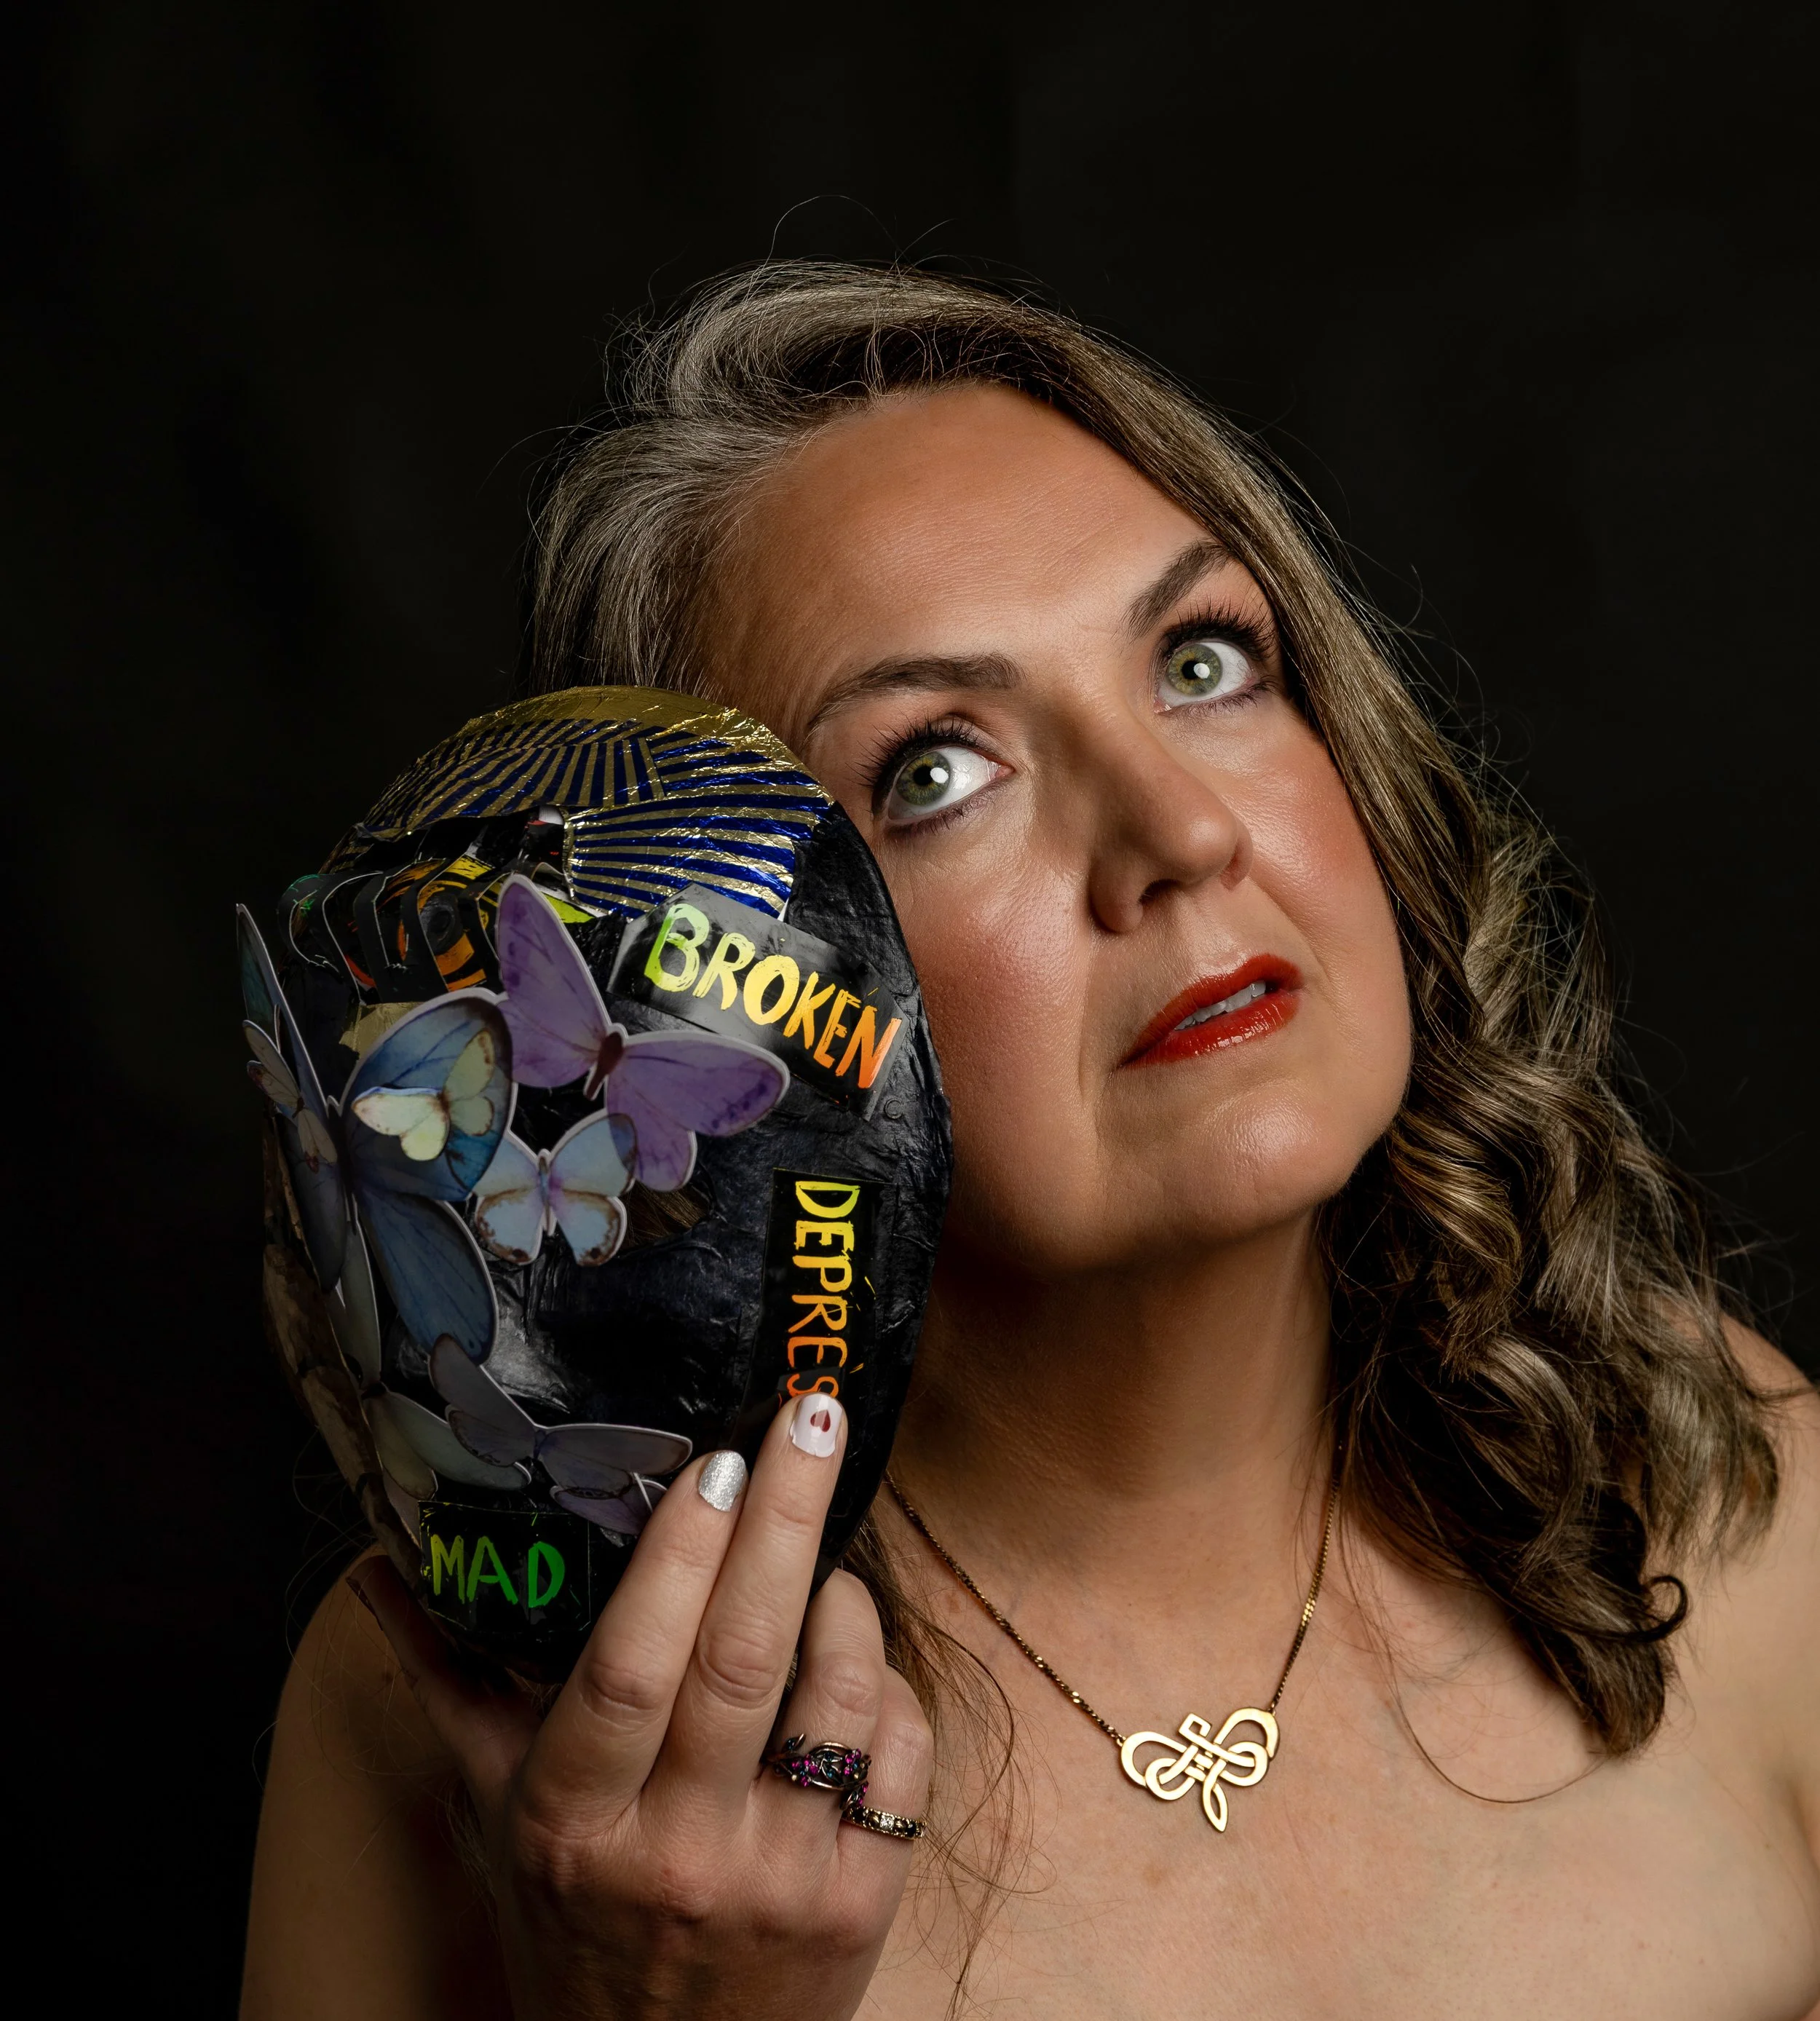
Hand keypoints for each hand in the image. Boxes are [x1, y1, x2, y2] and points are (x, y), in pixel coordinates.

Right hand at [352, 1392, 931, 2020]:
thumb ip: (451, 1684)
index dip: (677, 1557)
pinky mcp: (859, 1907)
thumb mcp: (497, 1815)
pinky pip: (899, 1760)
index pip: (628, 1667)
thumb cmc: (571, 1921)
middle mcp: (675, 1851)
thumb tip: (380, 1566)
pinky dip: (887, 1685)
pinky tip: (855, 1658)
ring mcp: (775, 1881)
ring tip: (829, 1555)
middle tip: (808, 1416)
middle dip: (786, 1519)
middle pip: (742, 1658)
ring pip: (836, 1700)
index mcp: (574, 1819)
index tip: (711, 1462)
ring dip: (845, 1603)